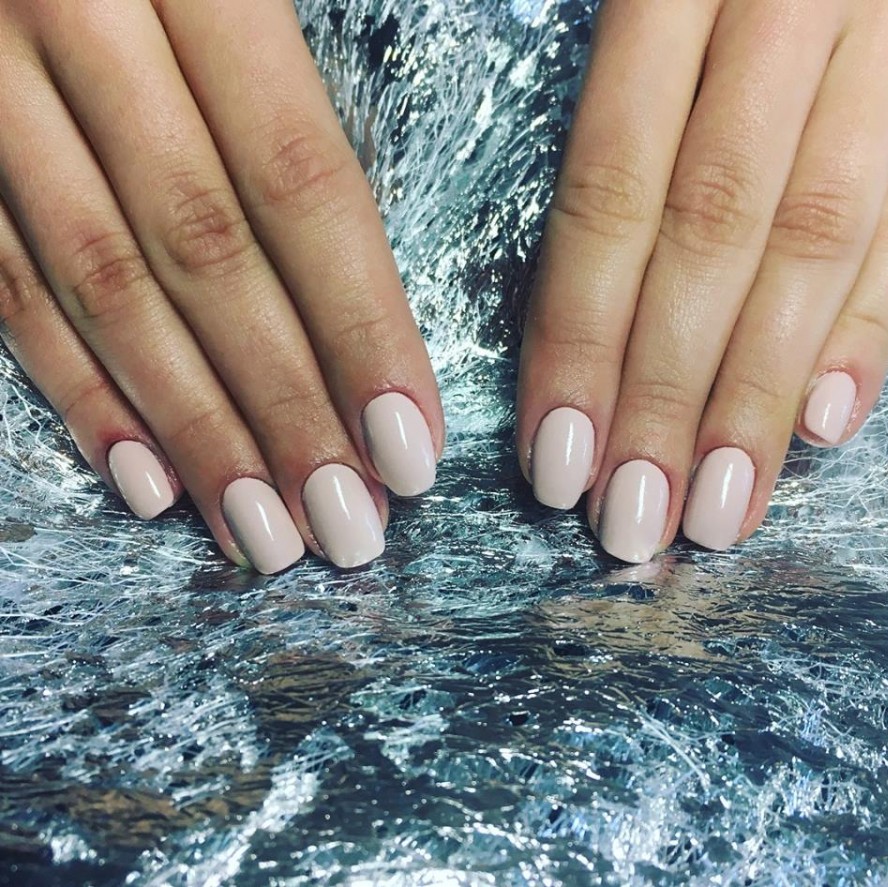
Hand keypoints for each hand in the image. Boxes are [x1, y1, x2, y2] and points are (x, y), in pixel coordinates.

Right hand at [0, 0, 442, 572]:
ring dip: (193, 429)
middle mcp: (80, 20)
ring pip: (105, 286)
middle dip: (285, 412)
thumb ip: (290, 69)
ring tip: (262, 533)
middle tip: (346, 531)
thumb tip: (355, 251)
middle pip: (207, 258)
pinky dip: (79, 385)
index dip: (362, 329)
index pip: (301, 186)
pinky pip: (2, 276)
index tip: (411, 451)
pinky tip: (146, 477)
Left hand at [518, 0, 887, 561]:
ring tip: (716, 508)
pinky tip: (823, 426)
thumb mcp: (642, 9)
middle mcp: (790, 10)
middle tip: (629, 519)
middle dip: (664, 393)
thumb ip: (619, 135)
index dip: (581, 335)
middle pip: (713, 235)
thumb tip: (587, 331)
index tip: (554, 458)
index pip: (612, 194)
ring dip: (757, 394)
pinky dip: (870, 327)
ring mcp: (885, 44)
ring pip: (817, 241)